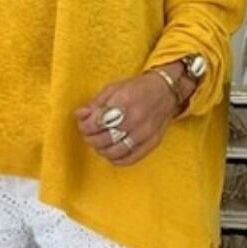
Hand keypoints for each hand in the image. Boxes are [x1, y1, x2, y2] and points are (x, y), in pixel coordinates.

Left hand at [73, 61, 194, 165]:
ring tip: (98, 144)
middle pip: (104, 138)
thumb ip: (96, 103)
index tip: (83, 125)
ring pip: (116, 151)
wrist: (167, 91)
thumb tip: (80, 114)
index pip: (98, 122)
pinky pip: (131, 158)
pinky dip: (117, 160)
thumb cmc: (138, 88)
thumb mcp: (114, 88)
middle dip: (91, 139)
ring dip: (101, 150)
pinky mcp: (153, 142)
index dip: (85, 126)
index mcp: (124, 101)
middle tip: (88, 135)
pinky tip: (111, 153)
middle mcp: (136, 118)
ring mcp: (145, 132)